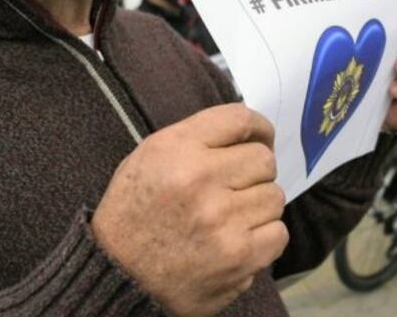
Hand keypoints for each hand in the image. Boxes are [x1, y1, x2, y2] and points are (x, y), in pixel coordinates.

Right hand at [92, 104, 287, 315]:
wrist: (118, 277)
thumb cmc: (134, 212)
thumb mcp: (150, 157)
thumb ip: (198, 138)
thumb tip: (250, 134)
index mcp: (177, 149)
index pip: (241, 120)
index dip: (259, 128)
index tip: (262, 138)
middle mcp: (201, 179)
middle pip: (264, 160)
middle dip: (254, 172)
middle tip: (235, 187)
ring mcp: (222, 221)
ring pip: (274, 197)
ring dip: (259, 206)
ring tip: (232, 217)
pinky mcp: (238, 258)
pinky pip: (278, 233)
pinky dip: (264, 237)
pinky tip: (239, 239)